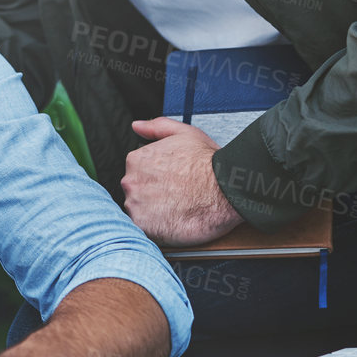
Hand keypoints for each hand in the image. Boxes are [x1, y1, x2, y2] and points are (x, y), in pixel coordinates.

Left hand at [122, 118, 243, 245]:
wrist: (226, 190)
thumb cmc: (208, 163)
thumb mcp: (184, 133)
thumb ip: (156, 127)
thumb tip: (137, 126)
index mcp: (136, 160)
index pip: (136, 173)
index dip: (155, 180)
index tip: (170, 184)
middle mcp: (130, 181)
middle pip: (135, 192)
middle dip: (152, 196)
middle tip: (176, 198)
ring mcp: (135, 205)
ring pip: (138, 211)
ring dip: (154, 213)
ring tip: (176, 210)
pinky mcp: (144, 226)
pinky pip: (144, 230)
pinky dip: (157, 228)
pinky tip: (173, 222)